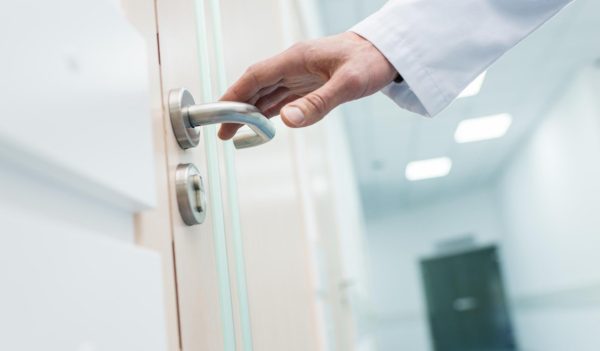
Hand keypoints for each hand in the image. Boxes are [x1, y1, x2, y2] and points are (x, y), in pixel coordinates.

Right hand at [218, 32, 397, 139]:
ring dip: (250, 111)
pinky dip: (268, 111)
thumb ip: (318, 103)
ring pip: (266, 93)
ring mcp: (300, 74)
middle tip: (222, 132)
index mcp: (296, 59)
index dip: (234, 94)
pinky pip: (281, 97)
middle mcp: (293, 65)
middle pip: (256, 86)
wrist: (387, 52)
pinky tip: (260, 123)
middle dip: (237, 108)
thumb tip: (286, 120)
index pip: (256, 76)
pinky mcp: (308, 83)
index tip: (218, 112)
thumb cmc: (370, 61)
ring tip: (234, 132)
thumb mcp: (348, 84)